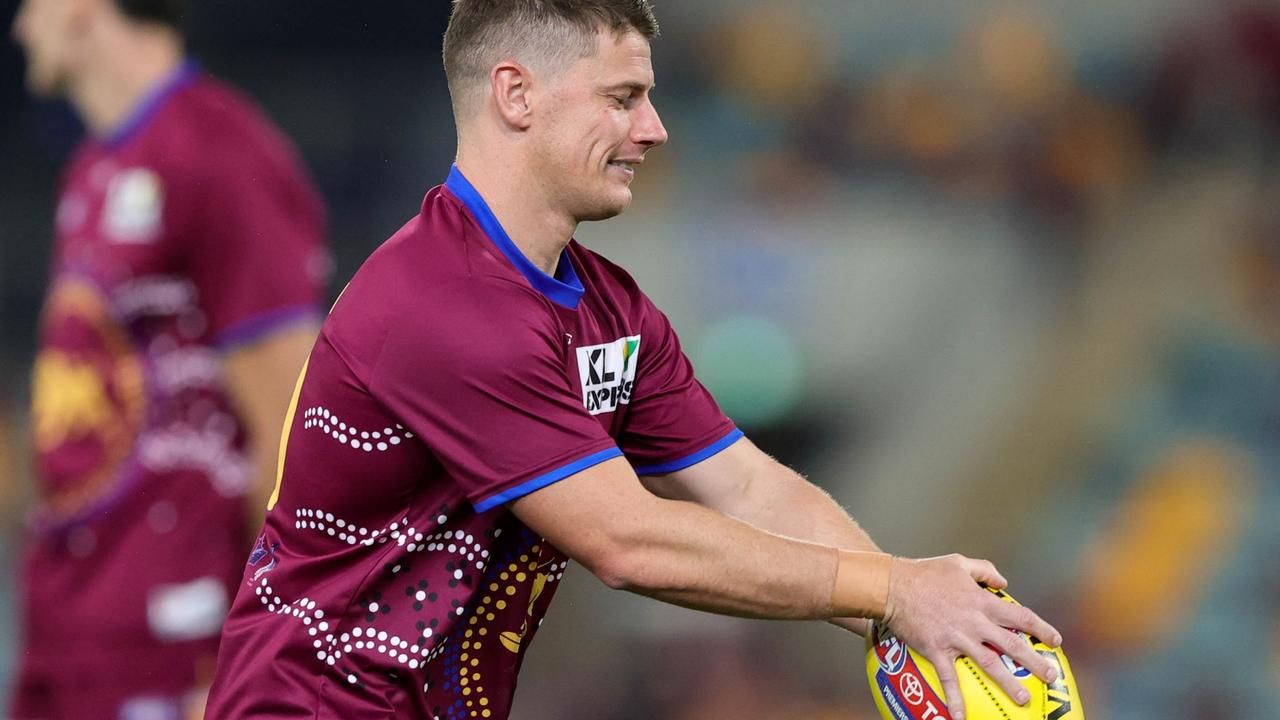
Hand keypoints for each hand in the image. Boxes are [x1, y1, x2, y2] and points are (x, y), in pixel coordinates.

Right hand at [883, 554, 1062, 719]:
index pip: (1020, 617)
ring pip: (989, 664)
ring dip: (1008, 683)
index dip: (1041, 629)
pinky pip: (949, 678)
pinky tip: (960, 717)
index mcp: (982, 601)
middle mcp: (975, 622)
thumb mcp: (958, 563)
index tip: (1056, 641)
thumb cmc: (925, 572)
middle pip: (1012, 645)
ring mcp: (957, 638)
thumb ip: (984, 570)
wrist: (893, 585)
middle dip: (1034, 662)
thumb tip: (1003, 582)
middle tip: (1050, 676)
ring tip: (1023, 699)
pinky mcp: (937, 649)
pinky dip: (955, 699)